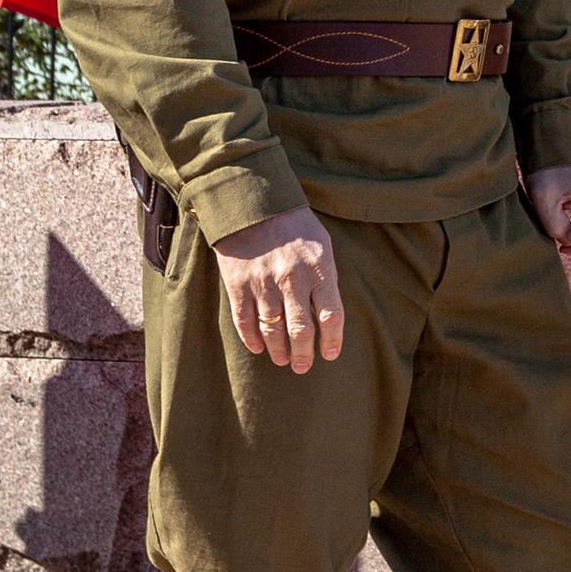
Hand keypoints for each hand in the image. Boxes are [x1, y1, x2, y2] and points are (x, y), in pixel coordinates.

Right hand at [213, 206, 343, 370]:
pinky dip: (252, 339)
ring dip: (278, 350)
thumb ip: (325, 279)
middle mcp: (292, 278)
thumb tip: (325, 318)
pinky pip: (245, 321)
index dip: (332, 340)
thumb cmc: (295, 227)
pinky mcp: (238, 284)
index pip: (330, 315)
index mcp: (319, 268)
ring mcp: (263, 282)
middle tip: (303, 366)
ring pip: (273, 330)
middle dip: (303, 354)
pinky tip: (259, 348)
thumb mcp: (322, 245)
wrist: (254, 205)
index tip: (330, 354)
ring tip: (282, 359)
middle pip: (301, 329)